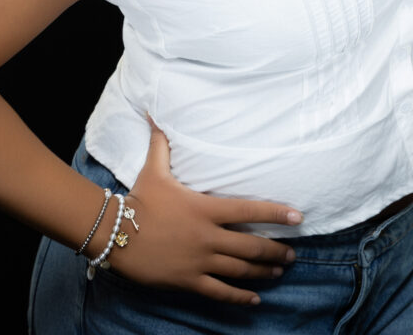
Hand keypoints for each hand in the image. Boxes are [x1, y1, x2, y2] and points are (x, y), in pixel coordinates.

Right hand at [93, 117, 302, 305]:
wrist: (115, 233)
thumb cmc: (139, 199)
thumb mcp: (154, 168)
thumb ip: (162, 142)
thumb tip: (154, 113)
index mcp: (205, 208)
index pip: (248, 210)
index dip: (275, 213)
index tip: (297, 217)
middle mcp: (207, 236)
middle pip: (250, 246)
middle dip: (275, 250)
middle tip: (293, 253)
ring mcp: (199, 261)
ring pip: (240, 270)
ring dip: (263, 271)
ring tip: (280, 271)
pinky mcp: (188, 281)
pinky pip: (220, 292)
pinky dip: (240, 298)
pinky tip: (255, 300)